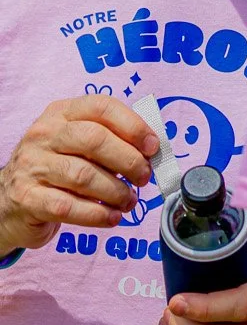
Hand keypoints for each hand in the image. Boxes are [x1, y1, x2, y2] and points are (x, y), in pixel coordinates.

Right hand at [0, 97, 156, 252]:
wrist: (11, 200)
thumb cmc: (58, 168)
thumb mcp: (80, 145)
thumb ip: (112, 141)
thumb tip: (152, 152)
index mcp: (62, 113)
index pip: (102, 107)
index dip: (134, 126)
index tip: (153, 147)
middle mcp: (43, 135)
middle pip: (95, 140)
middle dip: (129, 161)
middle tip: (143, 178)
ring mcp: (32, 166)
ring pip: (84, 175)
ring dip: (116, 192)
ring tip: (129, 201)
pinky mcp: (27, 197)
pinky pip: (68, 206)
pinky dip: (97, 214)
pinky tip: (111, 217)